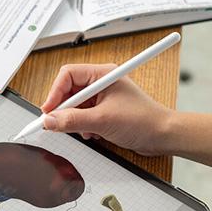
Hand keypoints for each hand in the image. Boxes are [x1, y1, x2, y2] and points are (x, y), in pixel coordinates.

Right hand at [41, 64, 173, 155]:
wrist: (162, 135)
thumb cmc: (143, 120)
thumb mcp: (102, 121)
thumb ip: (72, 120)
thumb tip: (50, 121)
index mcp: (103, 74)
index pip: (68, 75)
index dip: (55, 92)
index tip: (48, 110)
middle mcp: (102, 82)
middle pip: (70, 91)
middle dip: (64, 109)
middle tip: (57, 123)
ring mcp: (104, 97)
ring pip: (76, 105)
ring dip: (75, 120)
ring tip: (85, 130)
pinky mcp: (106, 111)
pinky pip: (85, 115)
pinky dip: (84, 126)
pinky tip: (93, 134)